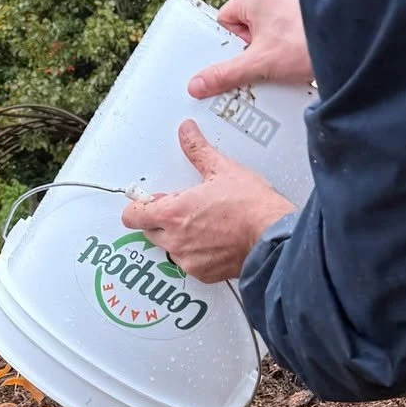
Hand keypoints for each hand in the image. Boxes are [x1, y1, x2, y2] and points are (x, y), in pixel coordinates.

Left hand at [120, 120, 293, 285]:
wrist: (272, 236)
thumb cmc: (251, 206)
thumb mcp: (222, 169)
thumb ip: (198, 151)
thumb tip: (187, 133)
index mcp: (172, 213)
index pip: (133, 215)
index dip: (139, 207)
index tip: (150, 200)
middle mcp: (175, 240)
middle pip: (150, 231)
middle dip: (161, 220)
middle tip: (185, 209)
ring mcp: (188, 260)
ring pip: (170, 248)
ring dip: (180, 238)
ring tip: (206, 224)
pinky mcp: (202, 273)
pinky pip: (190, 263)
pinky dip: (197, 253)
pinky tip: (215, 241)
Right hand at [188, 0, 311, 98]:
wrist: (353, 44)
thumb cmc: (307, 43)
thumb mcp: (259, 64)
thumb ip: (225, 74)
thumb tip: (197, 84)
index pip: (225, 19)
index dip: (230, 44)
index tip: (241, 58)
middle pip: (248, 26)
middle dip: (253, 49)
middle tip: (263, 65)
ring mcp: (295, 1)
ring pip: (270, 31)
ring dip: (273, 50)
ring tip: (285, 63)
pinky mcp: (311, 14)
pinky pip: (289, 32)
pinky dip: (291, 47)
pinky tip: (299, 60)